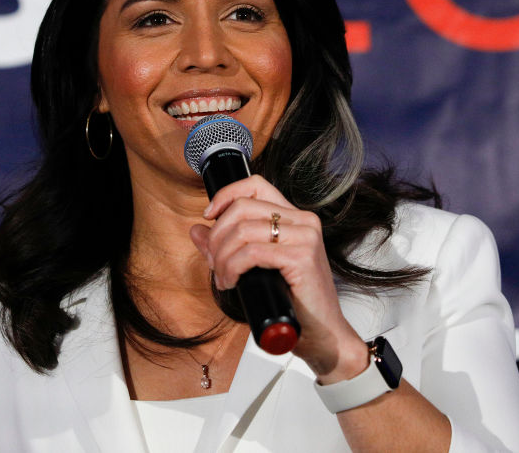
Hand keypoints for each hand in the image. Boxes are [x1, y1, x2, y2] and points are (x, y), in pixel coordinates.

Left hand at [189, 175, 369, 383]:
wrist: (322, 334)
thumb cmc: (292, 302)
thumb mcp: (254, 267)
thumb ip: (226, 245)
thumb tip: (196, 229)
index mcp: (294, 217)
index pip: (255, 184)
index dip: (226, 195)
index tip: (209, 216)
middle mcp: (303, 220)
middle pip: (242, 207)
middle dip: (217, 236)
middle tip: (214, 262)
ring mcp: (305, 237)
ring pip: (243, 230)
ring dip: (222, 257)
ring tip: (223, 278)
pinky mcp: (302, 257)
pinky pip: (251, 253)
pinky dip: (232, 268)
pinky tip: (232, 283)